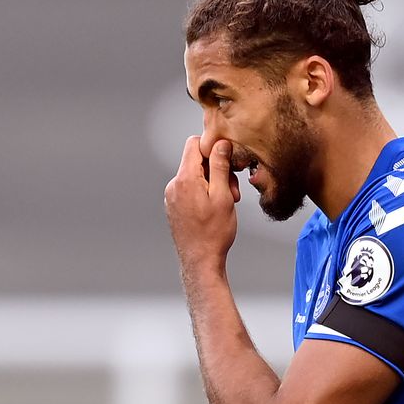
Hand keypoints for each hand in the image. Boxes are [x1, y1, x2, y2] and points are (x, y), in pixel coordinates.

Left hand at [164, 136, 240, 274]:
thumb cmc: (213, 233)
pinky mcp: (174, 205)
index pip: (194, 143)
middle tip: (232, 191)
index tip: (227, 162)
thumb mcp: (223, 196)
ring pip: (195, 175)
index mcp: (185, 179)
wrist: (200, 260)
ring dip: (213, 183)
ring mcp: (172, 195)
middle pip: (197, 160)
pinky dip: (205, 192)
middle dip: (217, 170)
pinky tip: (214, 208)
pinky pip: (190, 188)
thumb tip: (220, 143)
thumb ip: (220, 166)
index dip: (213, 147)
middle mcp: (174, 185)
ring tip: (225, 202)